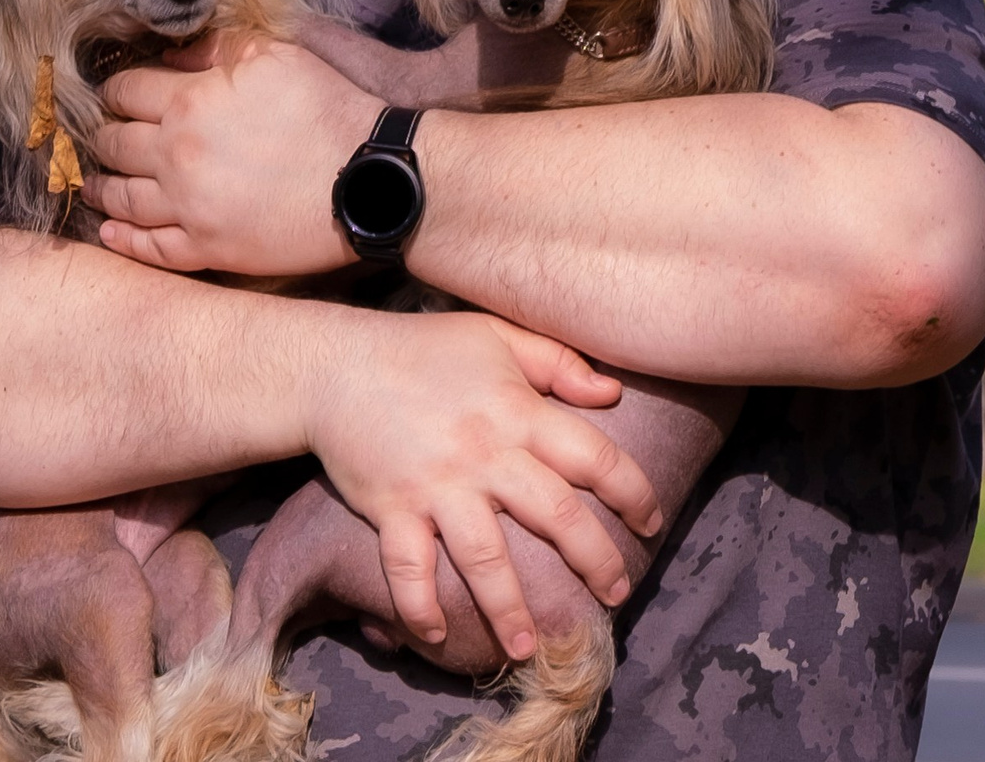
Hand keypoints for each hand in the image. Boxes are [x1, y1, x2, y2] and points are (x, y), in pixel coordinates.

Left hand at [87, 32, 378, 275]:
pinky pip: (150, 248)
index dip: (116, 90)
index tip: (117, 95)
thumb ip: (217, 48)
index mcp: (189, 103)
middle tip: (102, 138)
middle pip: (113, 144)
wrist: (368, 178)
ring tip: (93, 184)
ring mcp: (189, 208)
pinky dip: (123, 240)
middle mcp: (177, 156)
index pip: (124, 91)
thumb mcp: (276, 55)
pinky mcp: (208, 249)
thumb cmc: (327, 109)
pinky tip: (111, 232)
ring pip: (121, 198)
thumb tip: (172, 53)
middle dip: (104, 136)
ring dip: (100, 187)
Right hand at [303, 309, 664, 660]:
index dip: (632, 492)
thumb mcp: (497, 335)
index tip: (650, 523)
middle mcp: (484, 454)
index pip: (593, 456)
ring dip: (511, 609)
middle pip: (556, 517)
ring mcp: (435, 486)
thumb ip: (558, 361)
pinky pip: (408, 567)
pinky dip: (419, 606)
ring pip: (485, 559)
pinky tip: (437, 635)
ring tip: (531, 649)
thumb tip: (612, 392)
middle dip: (595, 562)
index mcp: (517, 411)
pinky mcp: (391, 508)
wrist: (334, 365)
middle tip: (616, 596)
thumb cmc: (421, 349)